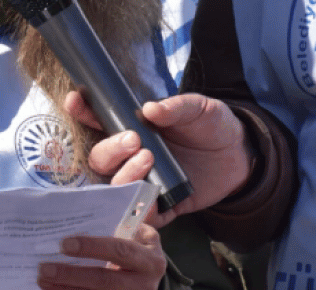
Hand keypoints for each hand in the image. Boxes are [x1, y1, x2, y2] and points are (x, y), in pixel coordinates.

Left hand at [36, 222, 165, 289]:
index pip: (119, 250)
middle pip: (104, 281)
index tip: (65, 244)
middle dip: (72, 275)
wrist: (150, 273)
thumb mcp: (137, 233)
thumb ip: (117, 223)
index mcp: (150, 260)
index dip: (92, 247)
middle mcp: (144, 284)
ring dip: (65, 288)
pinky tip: (52, 288)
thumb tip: (82, 211)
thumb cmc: (137, 246)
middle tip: (45, 267)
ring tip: (42, 278)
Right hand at [64, 91, 252, 226]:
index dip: (83, 112)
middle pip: (99, 159)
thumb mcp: (198, 108)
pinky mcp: (161, 206)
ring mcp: (144, 182)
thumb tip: (150, 109)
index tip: (75, 100)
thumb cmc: (212, 126)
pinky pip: (141, 215)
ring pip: (114, 187)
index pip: (99, 121)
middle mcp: (131, 157)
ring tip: (148, 158)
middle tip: (133, 139)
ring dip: (124, 175)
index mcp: (133, 128)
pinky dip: (141, 209)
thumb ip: (176, 107)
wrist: (240, 156)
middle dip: (109, 149)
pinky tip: (152, 197)